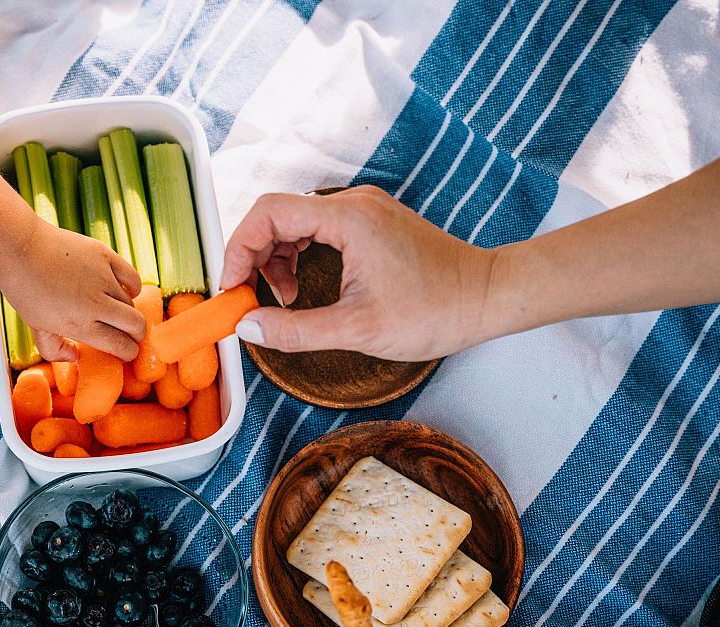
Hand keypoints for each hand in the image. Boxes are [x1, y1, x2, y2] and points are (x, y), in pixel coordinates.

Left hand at [0, 220, 145, 361]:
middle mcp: (96, 304)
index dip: (128, 352)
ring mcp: (103, 278)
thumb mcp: (35, 327)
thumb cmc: (24, 289)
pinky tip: (126, 290)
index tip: (127, 351)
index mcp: (79, 325)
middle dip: (137, 335)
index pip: (120, 345)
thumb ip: (55, 350)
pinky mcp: (105, 256)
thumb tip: (75, 358)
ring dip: (129, 312)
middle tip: (132, 336)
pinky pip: (132, 277)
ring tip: (119, 312)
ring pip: (132, 302)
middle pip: (136, 326)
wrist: (20, 248)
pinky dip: (133, 287)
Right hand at [219, 186, 507, 360]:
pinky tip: (304, 286)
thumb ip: (296, 330)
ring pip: (296, 220)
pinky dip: (300, 253)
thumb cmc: (435, 311)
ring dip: (277, 257)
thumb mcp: (357, 330)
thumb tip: (248, 329)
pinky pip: (318, 227)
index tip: (232, 289)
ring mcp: (364, 210)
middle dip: (254, 256)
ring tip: (284, 299)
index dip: (238, 249)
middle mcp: (354, 204)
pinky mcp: (372, 222)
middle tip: (250, 299)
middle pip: (277, 214)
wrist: (487, 297)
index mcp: (348, 219)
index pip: (268, 213)